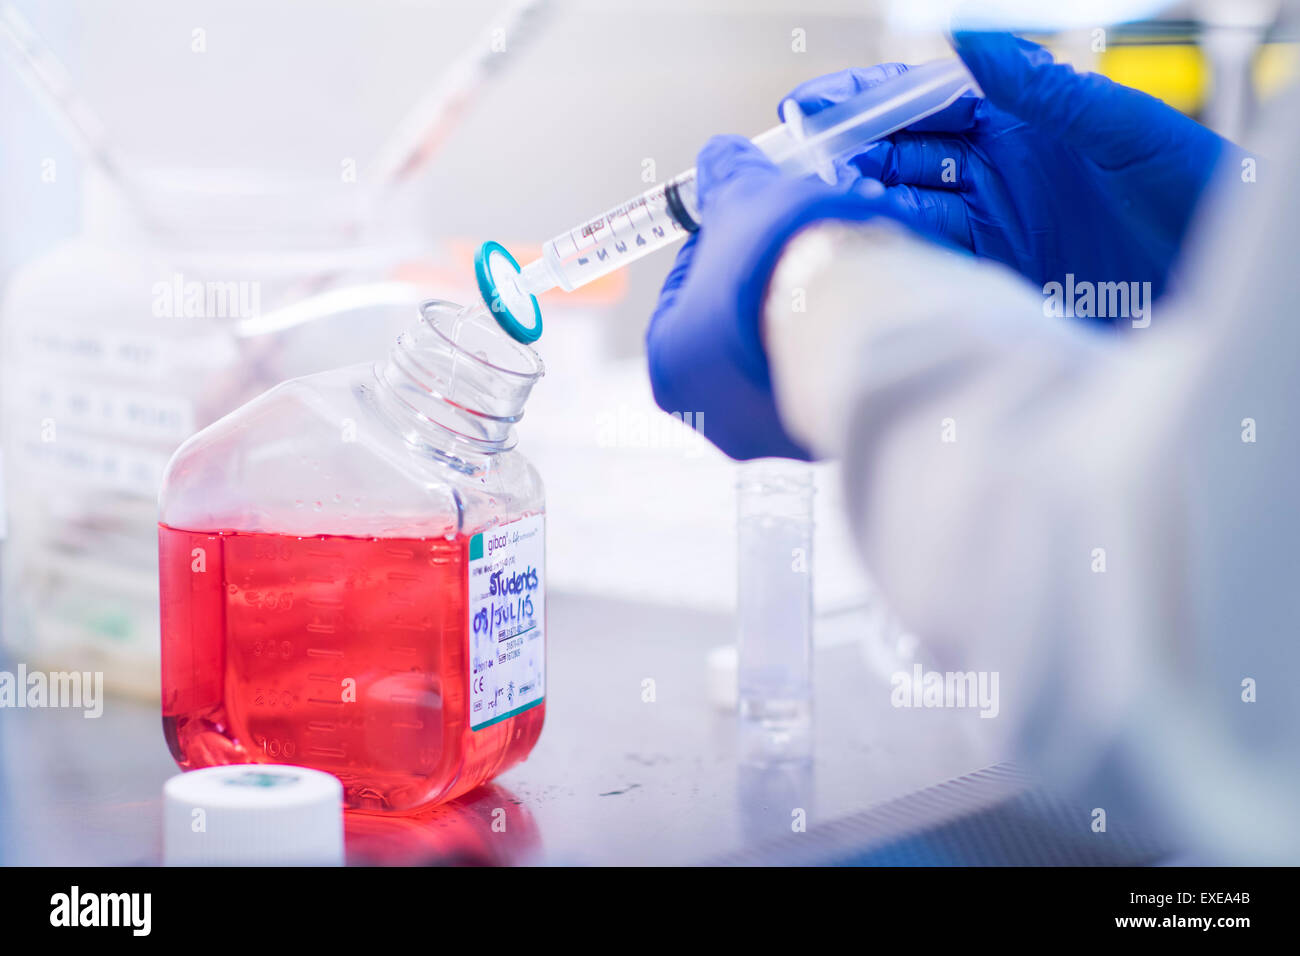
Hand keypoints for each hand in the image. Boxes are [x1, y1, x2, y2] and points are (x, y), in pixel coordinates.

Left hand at [645, 136, 896, 460]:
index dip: (725, 246)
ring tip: (839, 272)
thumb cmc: (780, 264)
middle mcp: (712, 418)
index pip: (688, 291)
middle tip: (803, 245)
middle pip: (736, 333)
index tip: (754, 223)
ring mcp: (771, 437)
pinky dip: (837, 350)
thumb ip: (725, 176)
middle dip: (768, 287)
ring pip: (784, 361)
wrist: (859, 317)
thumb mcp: (746, 198)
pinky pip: (826, 384)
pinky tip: (859, 311)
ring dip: (805, 318)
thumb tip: (720, 159)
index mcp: (669, 365)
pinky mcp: (827, 443)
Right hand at [785, 32, 1237, 305]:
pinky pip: (932, 260)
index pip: (925, 101)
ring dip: (864, 206)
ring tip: (823, 209)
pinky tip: (866, 250)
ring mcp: (993, 225)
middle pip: (902, 155)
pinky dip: (897, 253)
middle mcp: (998, 172)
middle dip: (850, 155)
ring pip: (907, 208)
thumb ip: (1042, 90)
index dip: (866, 102)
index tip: (812, 107)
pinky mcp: (996, 276)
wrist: (1221, 280)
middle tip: (804, 165)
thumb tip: (967, 37)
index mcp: (1022, 121)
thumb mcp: (1123, 129)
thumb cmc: (1193, 185)